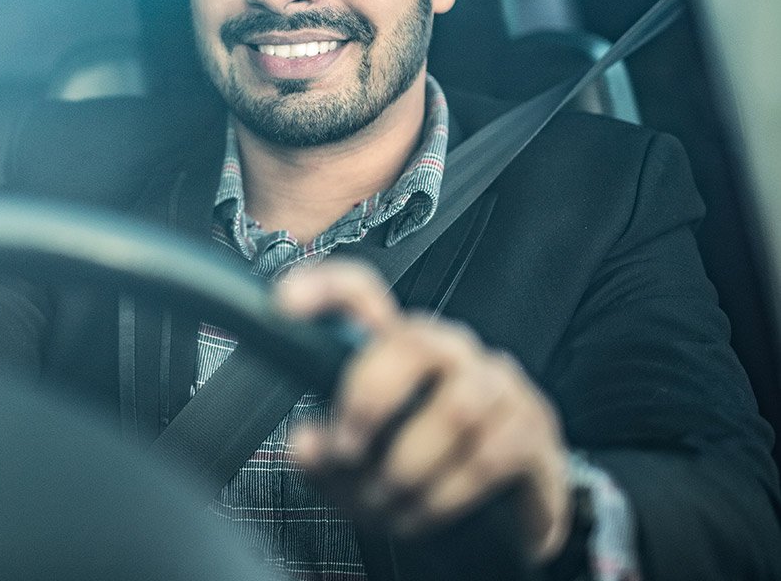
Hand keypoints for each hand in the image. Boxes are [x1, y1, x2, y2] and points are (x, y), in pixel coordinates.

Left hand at [274, 260, 572, 562]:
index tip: (286, 303)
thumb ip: (325, 456)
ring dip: (409, 467)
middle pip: (411, 342)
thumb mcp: (357, 471)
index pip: (363, 295)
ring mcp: (496, 383)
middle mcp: (448, 351)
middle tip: (345, 450)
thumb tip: (305, 446)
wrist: (494, 527)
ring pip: (454, 407)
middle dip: (370, 400)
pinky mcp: (533, 427)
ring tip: (385, 501)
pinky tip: (424, 511)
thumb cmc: (418, 477)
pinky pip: (489, 455)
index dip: (326, 290)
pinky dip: (445, 494)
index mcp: (394, 347)